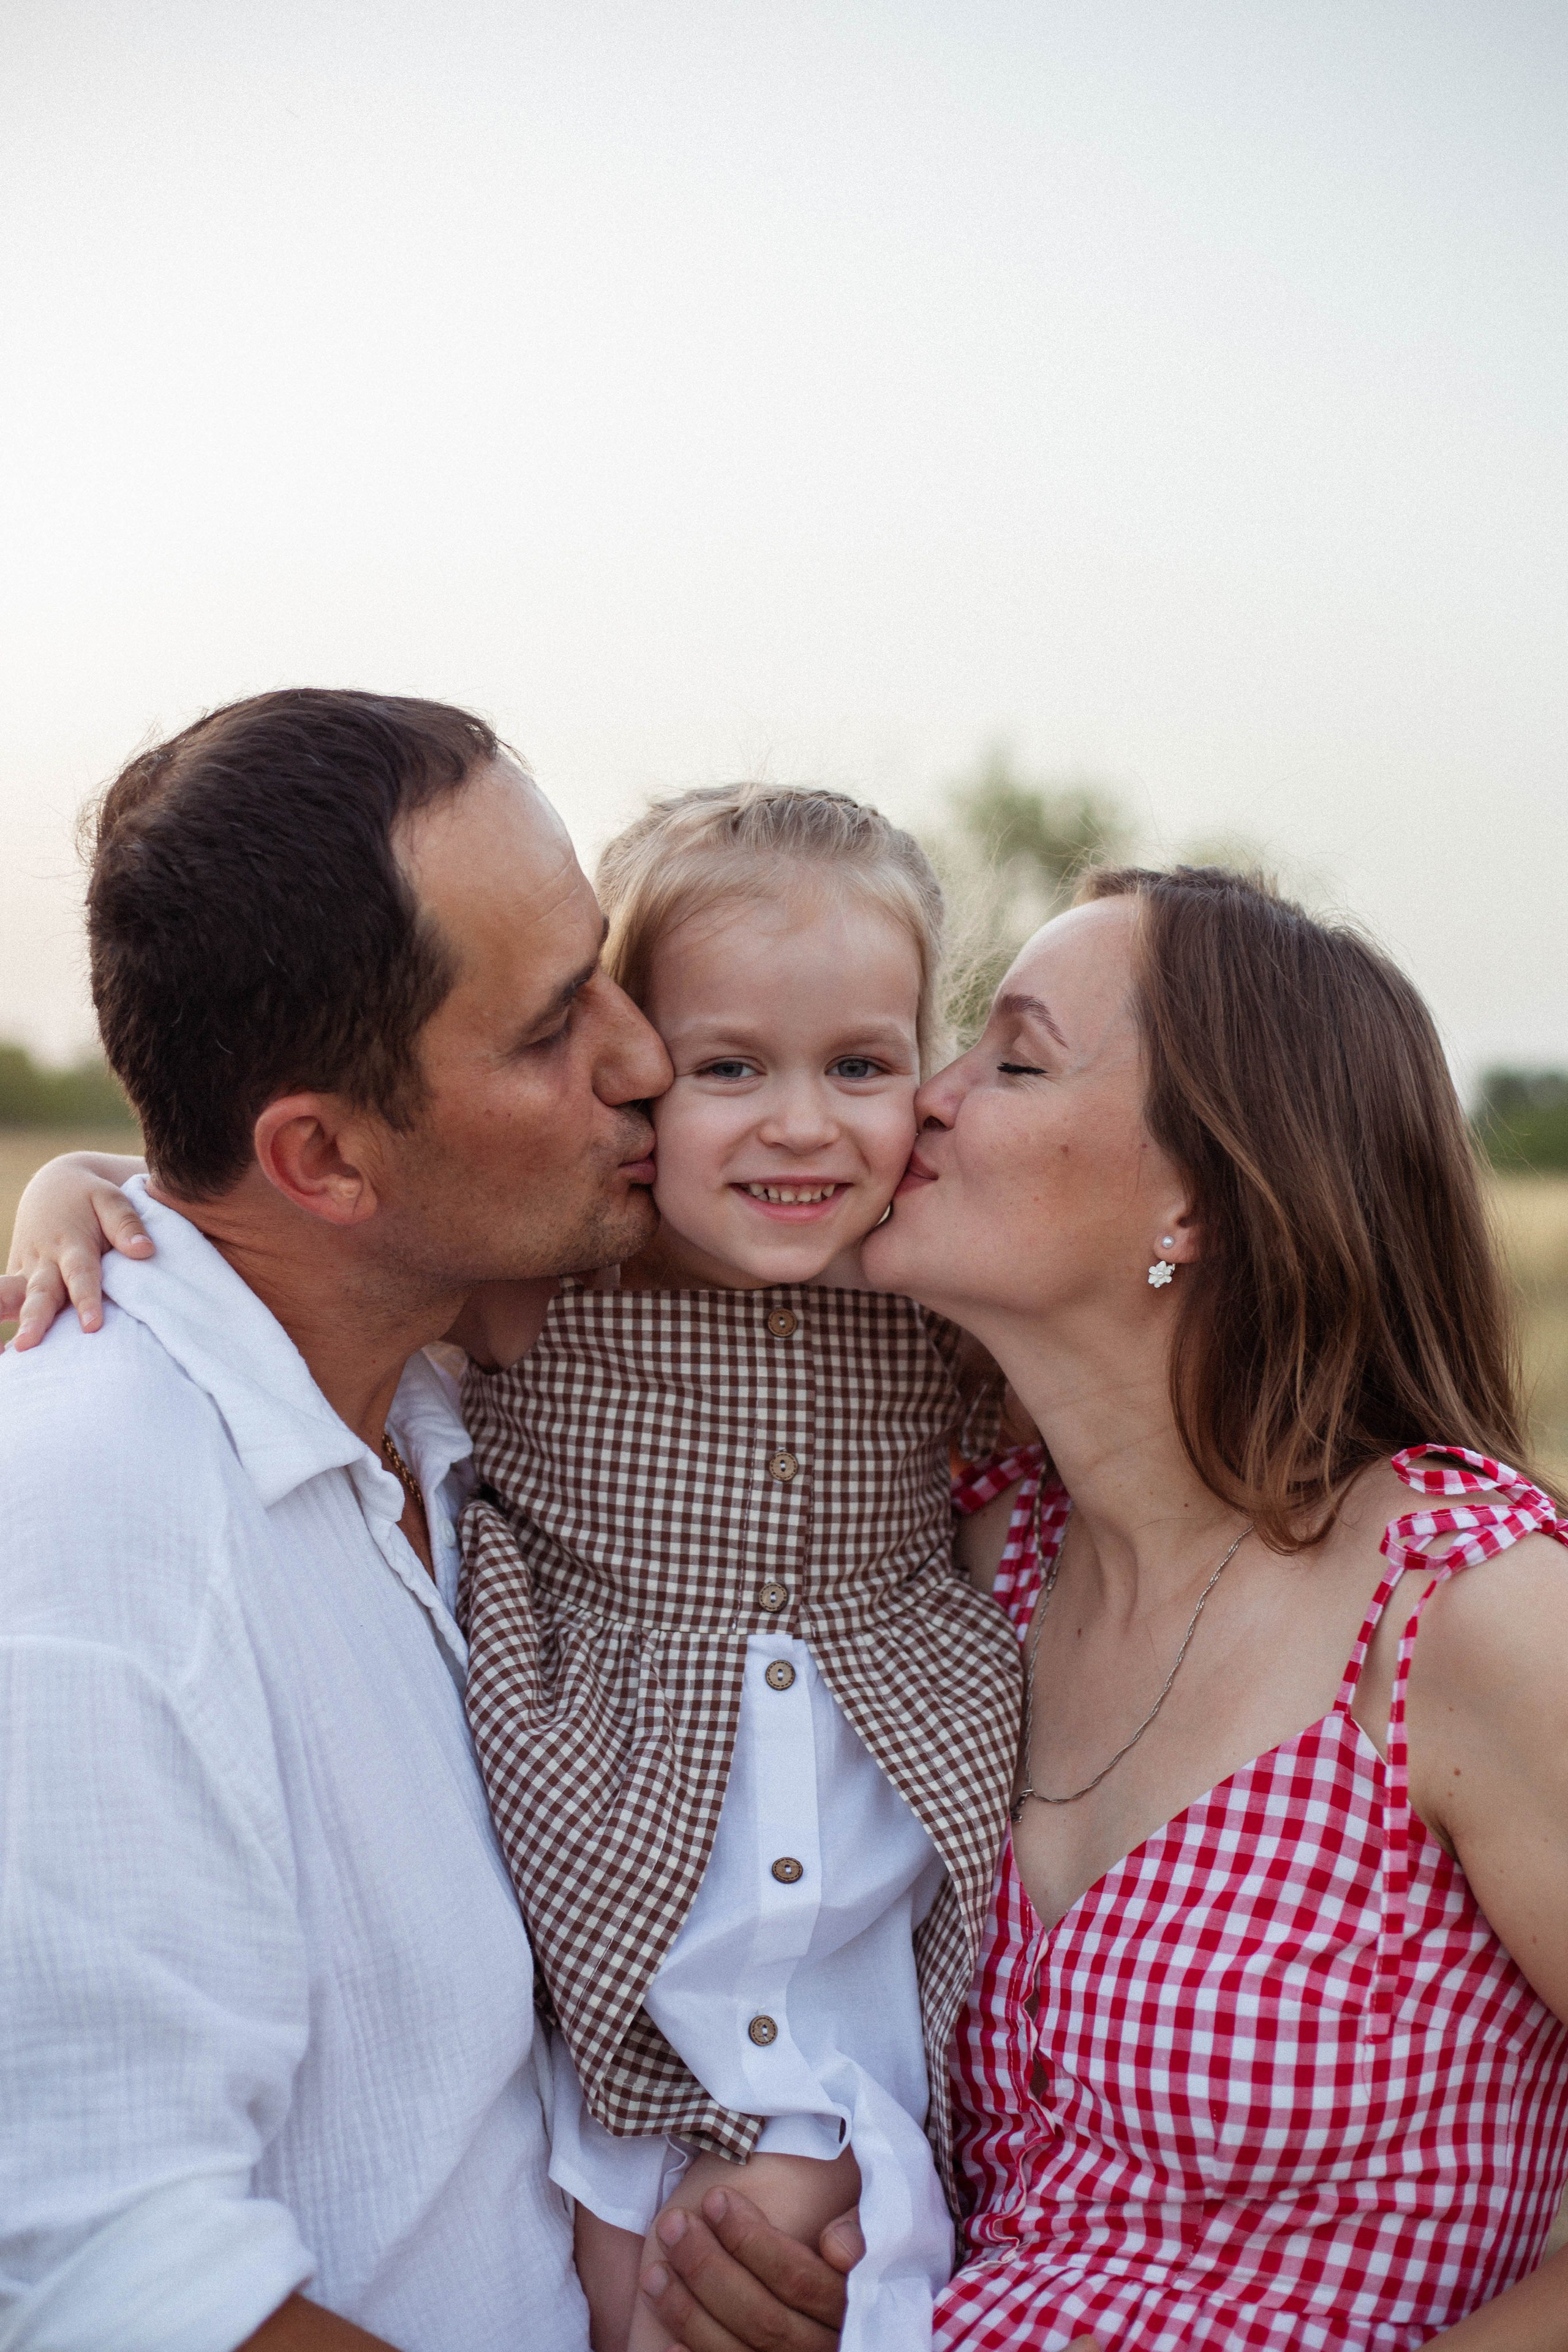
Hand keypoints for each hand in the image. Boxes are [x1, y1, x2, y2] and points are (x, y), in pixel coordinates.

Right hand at [2, 1153, 151, 1348]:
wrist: (53, 1188)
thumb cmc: (91, 1198)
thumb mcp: (110, 1199)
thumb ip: (125, 1224)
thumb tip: (145, 1250)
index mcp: (71, 1243)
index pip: (80, 1274)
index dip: (85, 1298)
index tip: (91, 1326)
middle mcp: (45, 1261)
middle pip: (41, 1293)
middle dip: (35, 1319)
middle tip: (28, 1344)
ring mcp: (26, 1272)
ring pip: (15, 1299)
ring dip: (14, 1322)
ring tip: (11, 1351)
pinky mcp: (17, 1282)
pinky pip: (5, 1303)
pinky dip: (0, 1318)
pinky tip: (2, 1354)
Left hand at [639, 2186, 859, 2349]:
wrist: (840, 2321)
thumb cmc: (846, 2264)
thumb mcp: (868, 2235)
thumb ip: (859, 2230)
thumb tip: (836, 2244)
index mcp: (847, 2308)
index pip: (797, 2278)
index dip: (752, 2239)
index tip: (715, 2199)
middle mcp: (821, 2348)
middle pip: (761, 2316)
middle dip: (708, 2267)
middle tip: (672, 2225)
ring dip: (689, 2313)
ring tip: (655, 2272)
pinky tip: (668, 2343)